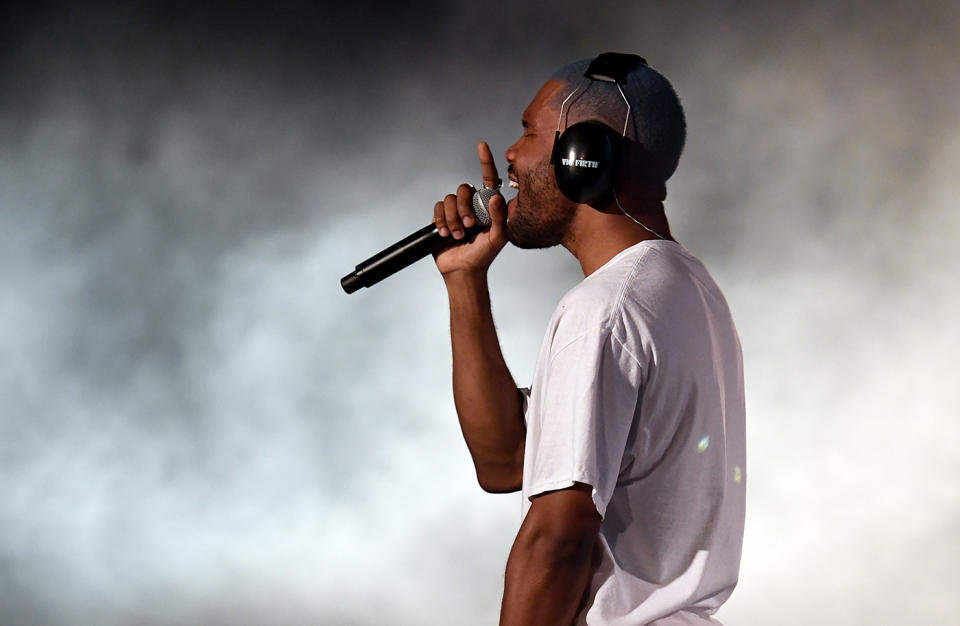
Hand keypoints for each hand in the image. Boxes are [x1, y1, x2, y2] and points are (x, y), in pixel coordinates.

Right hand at [432, 142, 508, 277]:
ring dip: (452, 219)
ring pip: (449, 199)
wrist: (463, 270)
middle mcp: (472, 205)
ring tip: (456, 235)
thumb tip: (496, 197)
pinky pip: (438, 207)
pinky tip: (444, 233)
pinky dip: (441, 220)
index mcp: (488, 206)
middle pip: (463, 189)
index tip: (482, 146)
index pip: (488, 178)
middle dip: (463, 208)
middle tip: (468, 227)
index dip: (485, 161)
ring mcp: (456, 211)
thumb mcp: (498, 237)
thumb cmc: (483, 255)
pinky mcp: (442, 217)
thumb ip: (500, 217)